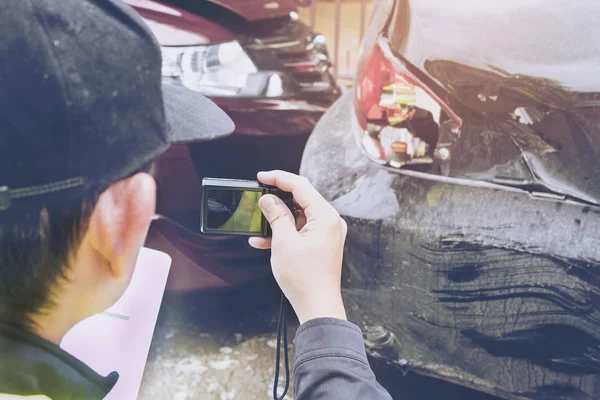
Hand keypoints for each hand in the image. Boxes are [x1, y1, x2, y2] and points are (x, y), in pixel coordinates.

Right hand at [249, 170, 347, 323]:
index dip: (278, 178)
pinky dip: (284, 232)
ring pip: (299, 215)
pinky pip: (301, 230)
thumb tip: (269, 200)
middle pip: (301, 198)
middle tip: (258, 197)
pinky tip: (262, 240)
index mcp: (325, 217)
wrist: (317, 307)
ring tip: (257, 223)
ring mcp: (327, 233)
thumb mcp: (283, 242)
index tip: (261, 177)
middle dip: (277, 198)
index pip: (301, 186)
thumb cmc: (304, 279)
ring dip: (278, 218)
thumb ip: (276, 215)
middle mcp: (330, 221)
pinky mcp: (322, 243)